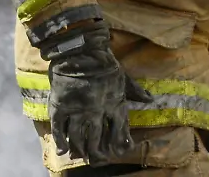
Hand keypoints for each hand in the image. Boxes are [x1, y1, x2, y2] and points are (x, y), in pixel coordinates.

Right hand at [43, 23, 153, 162]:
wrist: (80, 49)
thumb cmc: (104, 62)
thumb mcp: (124, 77)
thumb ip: (135, 91)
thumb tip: (149, 100)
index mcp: (114, 106)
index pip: (119, 133)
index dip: (119, 145)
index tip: (119, 152)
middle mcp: (96, 112)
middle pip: (97, 141)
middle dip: (98, 154)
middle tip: (98, 160)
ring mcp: (77, 110)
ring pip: (78, 138)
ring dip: (80, 150)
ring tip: (81, 156)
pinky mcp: (60, 106)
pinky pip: (59, 129)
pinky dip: (60, 141)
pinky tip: (62, 150)